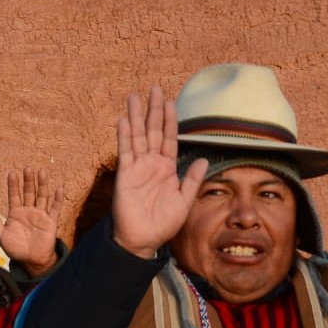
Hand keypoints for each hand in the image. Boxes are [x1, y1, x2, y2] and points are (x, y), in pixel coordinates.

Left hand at [0, 168, 62, 277]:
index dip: (13, 185)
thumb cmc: (16, 249)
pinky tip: (59, 188)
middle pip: (28, 192)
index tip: (12, 173)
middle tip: (28, 169)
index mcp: (16, 213)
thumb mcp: (2, 235)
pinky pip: (55, 208)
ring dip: (42, 185)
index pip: (14, 195)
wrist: (32, 261)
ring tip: (42, 172)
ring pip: (42, 196)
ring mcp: (40, 215)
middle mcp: (28, 211)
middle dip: (28, 181)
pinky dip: (57, 199)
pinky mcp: (51, 221)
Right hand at [112, 86, 206, 257]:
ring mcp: (137, 167)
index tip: (170, 101)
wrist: (143, 239)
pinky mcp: (124, 175)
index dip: (170, 119)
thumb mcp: (185, 201)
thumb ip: (192, 179)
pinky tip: (125, 121)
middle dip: (153, 109)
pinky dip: (125, 136)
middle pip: (153, 131)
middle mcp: (151, 163)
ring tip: (134, 96)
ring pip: (138, 136)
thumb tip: (202, 158)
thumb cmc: (164, 223)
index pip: (170, 138)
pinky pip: (125, 152)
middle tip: (153, 88)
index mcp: (167, 168)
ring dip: (136, 116)